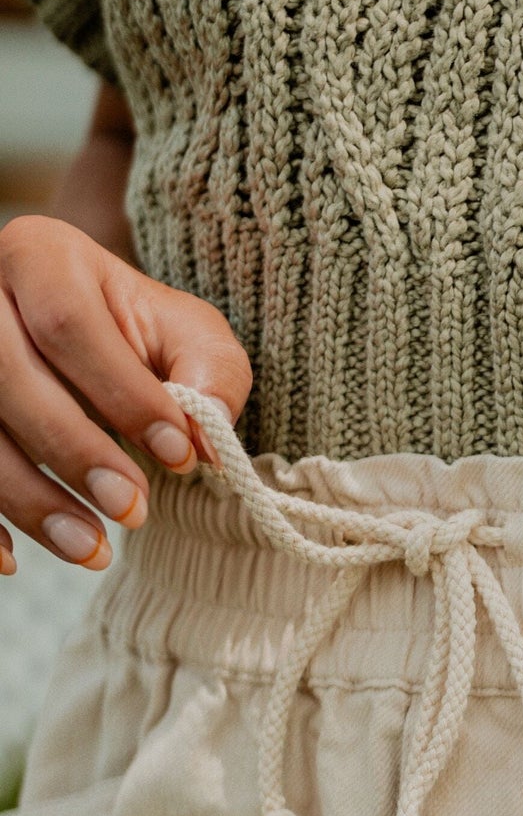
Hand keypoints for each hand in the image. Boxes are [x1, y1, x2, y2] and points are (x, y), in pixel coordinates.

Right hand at [0, 215, 250, 576]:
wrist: (84, 334)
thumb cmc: (141, 336)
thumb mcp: (189, 337)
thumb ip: (211, 374)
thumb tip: (205, 436)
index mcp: (41, 257)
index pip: (70, 324)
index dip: (123, 394)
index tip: (180, 457)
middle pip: (8, 376)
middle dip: (74, 452)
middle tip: (133, 510)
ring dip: (30, 499)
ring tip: (92, 549)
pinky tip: (15, 558)